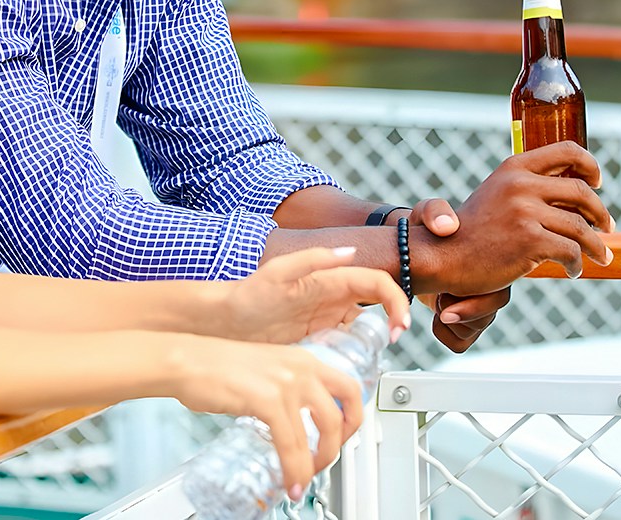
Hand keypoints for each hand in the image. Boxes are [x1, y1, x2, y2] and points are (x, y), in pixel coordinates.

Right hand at [168, 335, 363, 496]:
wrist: (187, 360)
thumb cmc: (215, 366)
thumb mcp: (265, 369)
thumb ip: (284, 388)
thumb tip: (292, 420)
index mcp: (303, 359)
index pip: (349, 387)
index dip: (353, 417)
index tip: (344, 436)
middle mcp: (301, 367)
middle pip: (344, 411)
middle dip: (340, 445)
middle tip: (325, 461)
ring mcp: (287, 382)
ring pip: (324, 430)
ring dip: (319, 462)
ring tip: (305, 478)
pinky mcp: (268, 400)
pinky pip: (292, 443)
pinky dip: (295, 468)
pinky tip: (290, 481)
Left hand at [225, 246, 410, 344]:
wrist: (222, 324)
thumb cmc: (246, 295)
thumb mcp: (278, 273)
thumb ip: (313, 259)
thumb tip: (349, 252)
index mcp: (330, 279)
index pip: (377, 283)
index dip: (395, 301)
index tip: (398, 324)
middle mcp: (332, 298)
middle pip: (378, 306)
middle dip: (393, 323)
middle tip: (391, 344)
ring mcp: (326, 320)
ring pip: (364, 329)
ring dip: (375, 342)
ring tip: (371, 358)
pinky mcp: (317, 340)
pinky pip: (345, 347)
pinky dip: (354, 356)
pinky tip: (348, 367)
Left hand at [405, 199, 509, 352]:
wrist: (407, 254)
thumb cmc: (423, 232)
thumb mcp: (427, 213)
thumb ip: (435, 212)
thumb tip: (447, 226)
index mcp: (489, 263)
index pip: (500, 292)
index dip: (477, 301)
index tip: (447, 300)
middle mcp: (487, 286)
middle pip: (488, 315)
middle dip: (463, 313)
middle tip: (441, 304)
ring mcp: (475, 305)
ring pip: (474, 330)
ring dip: (452, 322)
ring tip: (438, 301)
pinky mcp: (460, 322)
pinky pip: (461, 342)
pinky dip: (445, 334)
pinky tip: (435, 315)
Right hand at [413, 141, 613, 297]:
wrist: (441, 256)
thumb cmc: (470, 232)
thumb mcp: (496, 195)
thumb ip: (526, 190)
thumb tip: (569, 197)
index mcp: (514, 168)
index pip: (566, 151)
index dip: (589, 165)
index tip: (597, 182)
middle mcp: (521, 184)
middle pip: (581, 192)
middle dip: (601, 213)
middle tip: (607, 227)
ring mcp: (526, 211)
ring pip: (581, 227)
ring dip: (596, 245)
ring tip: (600, 256)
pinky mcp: (530, 240)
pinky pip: (570, 251)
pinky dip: (576, 264)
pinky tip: (572, 270)